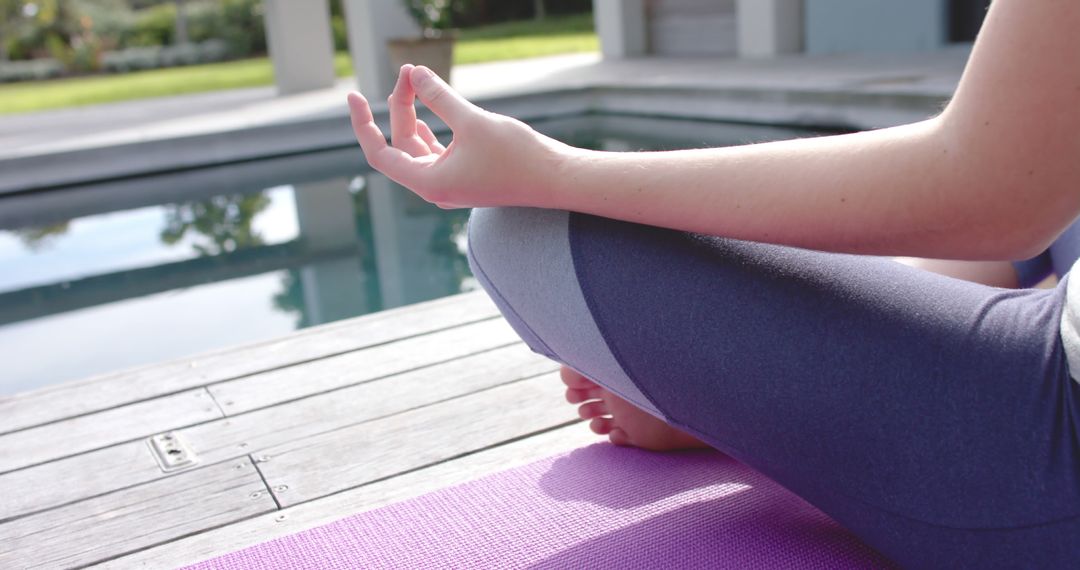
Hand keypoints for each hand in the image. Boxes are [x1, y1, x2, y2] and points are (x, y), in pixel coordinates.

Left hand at [347, 64, 570, 208]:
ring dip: (414, 116)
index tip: (354, 97)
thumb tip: (415, 74)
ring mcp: (451, 184)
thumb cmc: (517, 156)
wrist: (556, 180)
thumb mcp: (473, 121)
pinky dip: (430, 129)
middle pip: (402, 145)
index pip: (380, 154)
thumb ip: (440, 97)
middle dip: (401, 107)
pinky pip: (437, 152)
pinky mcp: (467, 177)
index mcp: (429, 183)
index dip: (363, 124)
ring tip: (414, 82)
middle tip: (410, 71)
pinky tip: (428, 110)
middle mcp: (435, 187)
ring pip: (420, 147)